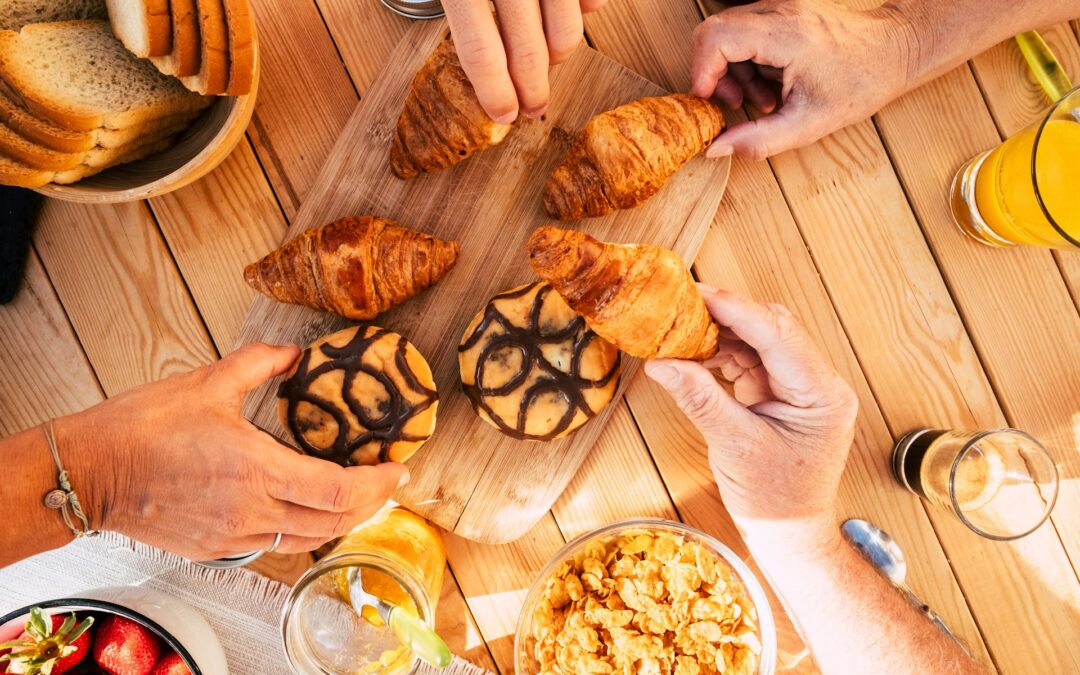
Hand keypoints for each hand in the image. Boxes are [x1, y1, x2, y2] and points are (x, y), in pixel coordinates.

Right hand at [65, 343, 407, 559]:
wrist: (87, 472)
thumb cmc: (141, 429)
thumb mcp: (207, 382)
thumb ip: (260, 363)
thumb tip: (294, 354)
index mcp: (257, 469)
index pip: (340, 490)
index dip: (379, 484)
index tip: (398, 469)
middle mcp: (251, 510)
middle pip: (334, 522)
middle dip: (371, 504)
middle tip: (387, 483)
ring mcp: (233, 535)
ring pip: (307, 540)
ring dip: (340, 522)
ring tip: (356, 498)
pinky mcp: (215, 548)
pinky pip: (274, 545)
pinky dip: (302, 530)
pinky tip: (304, 510)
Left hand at [444, 0, 608, 121]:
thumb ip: (463, 14)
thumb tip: (486, 79)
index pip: (481, 54)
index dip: (495, 94)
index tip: (504, 114)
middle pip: (528, 55)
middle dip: (532, 92)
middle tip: (532, 107)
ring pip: (566, 35)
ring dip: (557, 55)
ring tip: (545, 52)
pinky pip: (593, 2)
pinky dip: (584, 12)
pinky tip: (564, 10)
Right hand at [644, 287, 856, 525]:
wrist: (790, 534)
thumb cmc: (775, 500)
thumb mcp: (734, 446)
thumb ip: (700, 398)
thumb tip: (661, 363)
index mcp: (823, 394)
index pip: (779, 335)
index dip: (737, 309)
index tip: (699, 293)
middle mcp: (818, 383)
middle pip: (772, 330)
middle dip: (727, 315)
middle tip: (682, 304)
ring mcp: (801, 387)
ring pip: (759, 341)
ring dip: (720, 334)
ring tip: (680, 331)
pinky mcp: (782, 394)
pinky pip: (751, 361)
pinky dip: (721, 355)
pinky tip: (693, 354)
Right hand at [690, 0, 916, 158]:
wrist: (897, 49)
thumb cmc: (862, 83)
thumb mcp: (808, 124)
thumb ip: (758, 140)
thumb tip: (716, 149)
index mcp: (786, 36)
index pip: (716, 38)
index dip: (701, 71)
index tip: (707, 99)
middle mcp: (779, 11)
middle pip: (714, 32)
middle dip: (713, 73)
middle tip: (736, 103)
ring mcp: (781, 6)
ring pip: (727, 33)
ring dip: (733, 71)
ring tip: (763, 99)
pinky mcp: (783, 11)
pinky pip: (745, 32)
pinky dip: (747, 61)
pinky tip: (771, 84)